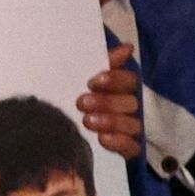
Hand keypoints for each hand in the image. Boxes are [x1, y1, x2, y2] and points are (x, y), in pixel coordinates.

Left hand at [78, 44, 142, 159]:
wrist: (62, 132)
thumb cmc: (85, 97)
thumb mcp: (90, 78)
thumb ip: (108, 62)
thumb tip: (128, 47)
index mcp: (123, 88)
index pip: (130, 80)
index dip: (115, 80)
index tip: (93, 82)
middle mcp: (131, 107)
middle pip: (130, 102)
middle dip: (107, 102)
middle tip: (82, 102)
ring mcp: (132, 129)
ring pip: (131, 124)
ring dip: (111, 121)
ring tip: (88, 120)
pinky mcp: (129, 149)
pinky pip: (131, 147)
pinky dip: (119, 142)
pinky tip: (103, 138)